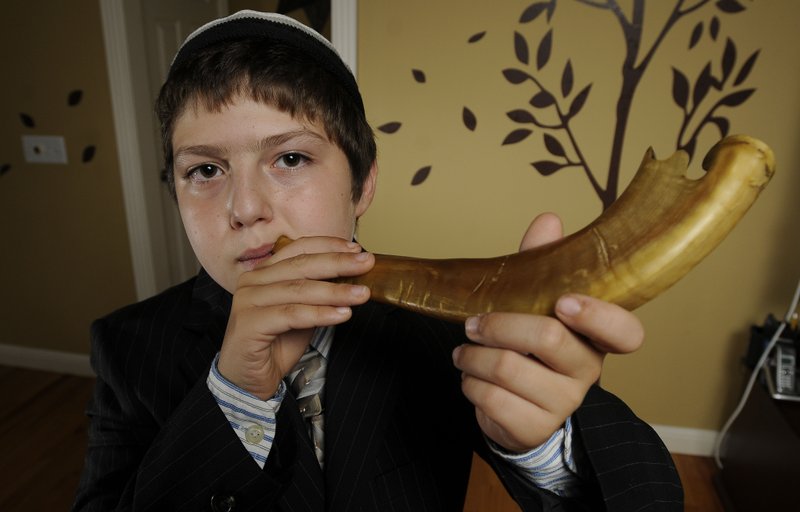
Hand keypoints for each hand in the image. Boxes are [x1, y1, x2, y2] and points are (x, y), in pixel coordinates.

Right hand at [217, 237, 373, 398]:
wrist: (249, 379)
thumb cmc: (275, 344)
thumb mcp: (303, 313)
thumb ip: (319, 295)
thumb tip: (352, 278)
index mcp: (264, 272)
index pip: (299, 249)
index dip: (329, 246)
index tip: (357, 249)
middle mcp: (253, 281)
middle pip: (301, 265)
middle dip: (338, 263)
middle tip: (366, 264)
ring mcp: (248, 300)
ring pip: (298, 289)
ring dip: (335, 291)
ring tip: (361, 294)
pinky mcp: (249, 323)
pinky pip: (291, 314)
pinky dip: (319, 314)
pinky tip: (342, 314)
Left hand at [452, 213, 643, 451]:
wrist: (518, 409)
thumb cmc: (530, 348)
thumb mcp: (535, 302)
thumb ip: (542, 262)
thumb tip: (549, 220)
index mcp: (595, 338)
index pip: (626, 332)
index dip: (598, 315)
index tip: (563, 301)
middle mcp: (587, 371)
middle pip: (548, 338)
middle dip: (499, 324)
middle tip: (473, 323)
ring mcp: (563, 403)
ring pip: (508, 369)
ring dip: (473, 356)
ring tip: (465, 351)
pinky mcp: (533, 428)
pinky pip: (491, 399)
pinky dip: (469, 383)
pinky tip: (471, 378)